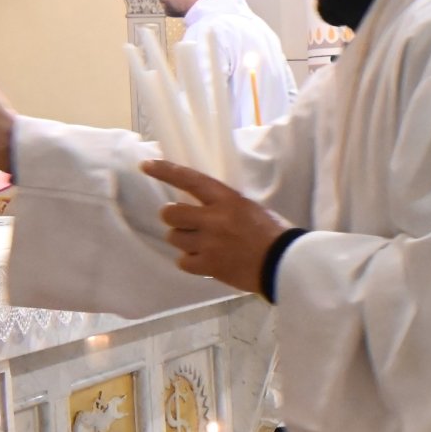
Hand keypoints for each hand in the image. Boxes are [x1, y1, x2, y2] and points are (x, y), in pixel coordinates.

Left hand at [144, 161, 289, 292]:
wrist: (285, 264)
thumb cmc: (275, 234)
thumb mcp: (251, 209)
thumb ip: (226, 207)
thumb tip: (202, 209)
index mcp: (228, 200)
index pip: (191, 180)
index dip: (166, 171)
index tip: (146, 165)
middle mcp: (214, 219)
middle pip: (171, 214)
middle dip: (174, 218)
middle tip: (186, 224)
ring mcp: (209, 244)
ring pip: (174, 238)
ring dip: (184, 240)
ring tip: (201, 246)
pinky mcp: (209, 266)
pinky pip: (183, 262)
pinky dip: (191, 262)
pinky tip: (205, 262)